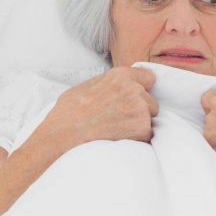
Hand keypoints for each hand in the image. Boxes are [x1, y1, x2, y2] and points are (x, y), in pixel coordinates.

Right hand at [36, 67, 158, 152]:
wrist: (64, 136)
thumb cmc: (69, 114)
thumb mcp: (86, 87)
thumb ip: (108, 84)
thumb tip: (116, 86)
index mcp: (120, 76)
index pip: (148, 78)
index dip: (142, 90)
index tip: (135, 98)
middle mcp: (133, 89)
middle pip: (151, 101)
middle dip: (139, 111)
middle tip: (118, 120)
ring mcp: (140, 109)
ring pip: (150, 119)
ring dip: (138, 126)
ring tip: (115, 131)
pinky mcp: (142, 128)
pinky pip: (147, 135)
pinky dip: (137, 140)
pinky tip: (118, 139)